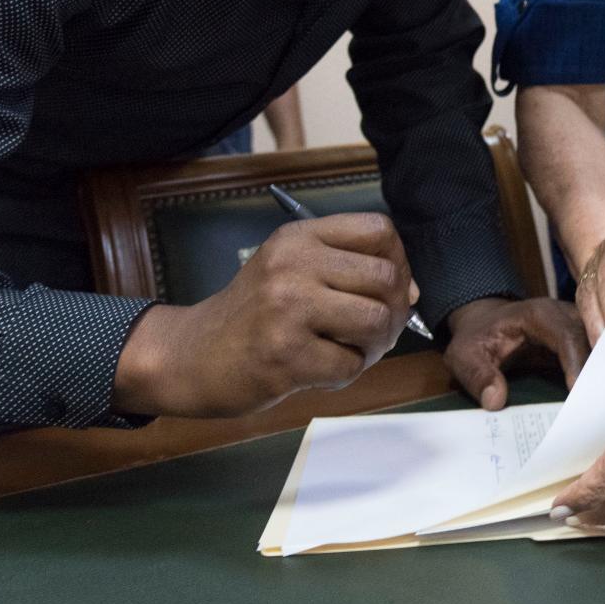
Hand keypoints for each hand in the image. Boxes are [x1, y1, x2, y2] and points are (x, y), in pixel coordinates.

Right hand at [111, 213, 414, 417]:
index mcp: (298, 238)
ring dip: (375, 345)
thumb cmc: (252, 315)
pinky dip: (346, 374)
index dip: (398, 262)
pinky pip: (350, 364)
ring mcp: (288, 309)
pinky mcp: (285, 355)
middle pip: (387, 277)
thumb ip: (346, 270)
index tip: (388, 289)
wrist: (191, 356)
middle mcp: (293, 265)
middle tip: (375, 332)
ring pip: (377, 321)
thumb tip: (412, 291)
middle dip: (394, 311)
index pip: (378, 230)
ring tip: (351, 351)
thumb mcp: (290, 271)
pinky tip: (322, 371)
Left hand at [442, 296, 589, 410]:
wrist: (485, 325)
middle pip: (593, 338)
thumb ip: (478, 375)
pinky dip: (602, 375)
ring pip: (602, 346)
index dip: (575, 361)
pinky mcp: (581, 342)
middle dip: (600, 368)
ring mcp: (576, 328)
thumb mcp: (465, 356)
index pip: (566, 334)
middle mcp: (564, 316)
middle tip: (602, 403)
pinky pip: (598, 356)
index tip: (577, 390)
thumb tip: (496, 400)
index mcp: (539, 315)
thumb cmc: (477, 338)